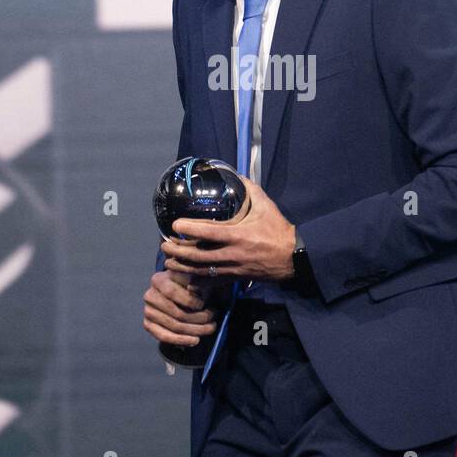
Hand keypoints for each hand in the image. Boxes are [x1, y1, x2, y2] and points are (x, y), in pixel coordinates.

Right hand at [142, 269, 215, 347]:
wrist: (179, 293)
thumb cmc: (191, 285)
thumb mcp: (195, 279)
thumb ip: (196, 282)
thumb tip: (192, 289)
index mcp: (159, 280)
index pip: (172, 292)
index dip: (189, 301)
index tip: (203, 305)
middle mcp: (150, 295)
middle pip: (176, 313)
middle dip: (198, 319)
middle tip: (213, 321)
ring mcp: (148, 311)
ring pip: (174, 326)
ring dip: (195, 330)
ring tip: (209, 329)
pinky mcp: (148, 325)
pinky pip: (164, 337)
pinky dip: (182, 340)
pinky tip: (195, 340)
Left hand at [159, 175, 295, 285]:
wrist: (292, 257)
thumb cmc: (278, 230)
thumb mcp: (266, 206)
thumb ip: (249, 189)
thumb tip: (236, 174)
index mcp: (238, 234)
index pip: (207, 233)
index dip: (189, 229)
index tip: (175, 225)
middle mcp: (232, 253)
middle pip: (197, 255)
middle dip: (177, 251)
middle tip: (164, 244)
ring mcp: (232, 268)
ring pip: (201, 270)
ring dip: (182, 266)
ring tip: (169, 260)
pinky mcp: (234, 278)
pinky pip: (211, 282)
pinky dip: (196, 280)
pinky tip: (185, 276)